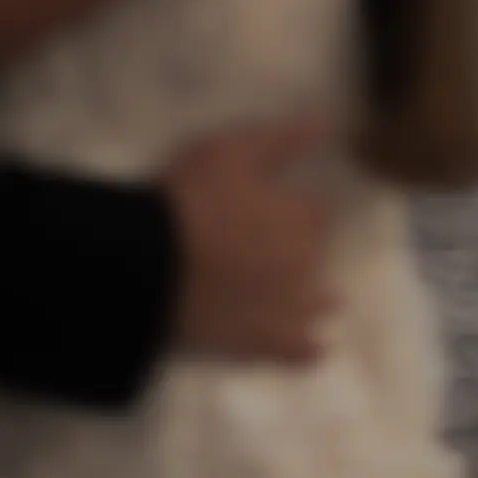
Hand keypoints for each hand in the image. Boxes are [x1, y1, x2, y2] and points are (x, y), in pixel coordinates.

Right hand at [164, 120, 332, 366]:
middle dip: (302, 248)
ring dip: (316, 296)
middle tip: (270, 244)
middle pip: (316, 255)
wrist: (152, 268)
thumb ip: (282, 140)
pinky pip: (301, 352)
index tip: (277, 205)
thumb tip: (326, 125)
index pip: (318, 212)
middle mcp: (306, 266)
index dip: (296, 206)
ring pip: (318, 303)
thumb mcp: (232, 151)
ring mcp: (287, 311)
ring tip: (310, 296)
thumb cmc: (190, 200)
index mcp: (302, 219)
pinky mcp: (263, 345)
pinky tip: (314, 346)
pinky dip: (310, 347)